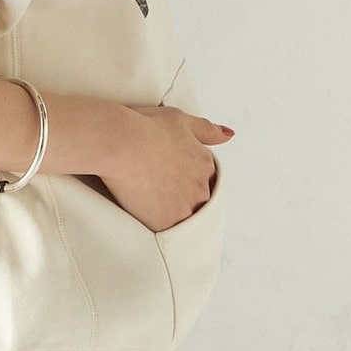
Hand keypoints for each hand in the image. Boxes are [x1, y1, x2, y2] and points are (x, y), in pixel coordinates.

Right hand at [99, 105, 232, 232]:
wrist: (121, 144)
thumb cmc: (145, 128)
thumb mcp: (181, 119)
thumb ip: (207, 130)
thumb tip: (228, 135)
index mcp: (205, 165)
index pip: (204, 179)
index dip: (185, 177)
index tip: (170, 174)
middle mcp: (200, 189)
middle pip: (196, 200)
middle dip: (181, 196)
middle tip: (156, 186)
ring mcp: (184, 208)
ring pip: (183, 217)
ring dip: (171, 212)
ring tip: (149, 200)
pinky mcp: (166, 223)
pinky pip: (166, 231)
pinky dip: (158, 225)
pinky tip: (144, 213)